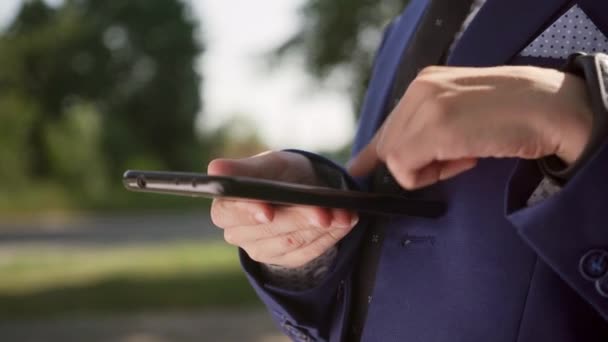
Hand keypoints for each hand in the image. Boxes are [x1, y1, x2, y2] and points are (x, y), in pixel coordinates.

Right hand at [208, 151, 357, 267]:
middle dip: (299, 218)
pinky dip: (330, 236)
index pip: (229, 213)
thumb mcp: (264, 164)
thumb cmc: (277, 174)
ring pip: (292, 241)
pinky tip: (344, 222)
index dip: (248, 212)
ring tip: (342, 213)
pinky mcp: (287, 260)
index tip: (268, 211)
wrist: (302, 188)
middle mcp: (239, 234)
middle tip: (324, 210)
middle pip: (269, 229)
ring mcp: (263, 250)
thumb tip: (215, 170)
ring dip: (321, 227)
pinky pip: (310, 252)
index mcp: (226, 208)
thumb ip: (242, 169)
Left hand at [348, 65, 592, 188]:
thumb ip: (429, 125)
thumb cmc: (514, 113)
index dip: (373, 150)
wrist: (551, 108)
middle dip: (414, 163)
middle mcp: (419, 90)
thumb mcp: (462, 111)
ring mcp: (426, 107)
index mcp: (425, 82)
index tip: (360, 167)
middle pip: (388, 144)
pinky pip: (407, 169)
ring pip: (395, 159)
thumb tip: (397, 156)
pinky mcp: (436, 129)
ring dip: (427, 171)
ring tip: (465, 155)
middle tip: (455, 159)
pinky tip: (467, 158)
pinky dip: (433, 175)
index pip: (388, 123)